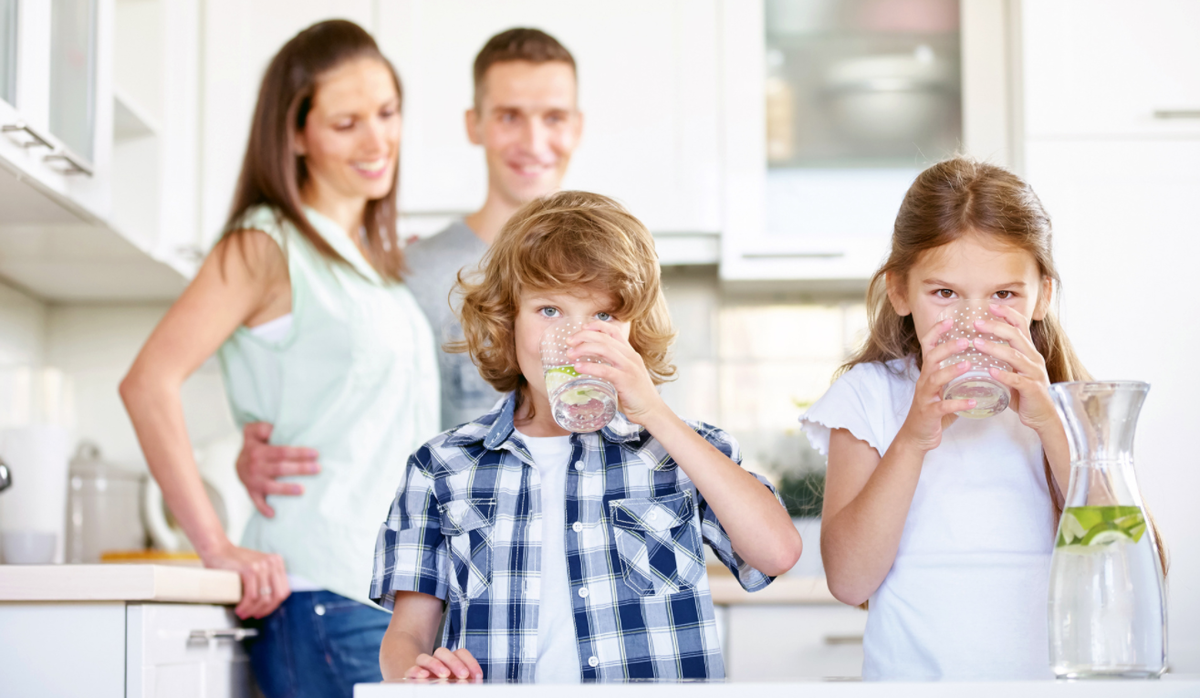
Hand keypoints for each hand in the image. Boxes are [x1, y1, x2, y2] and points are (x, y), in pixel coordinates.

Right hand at [201, 540, 289, 618]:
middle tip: (253, 615)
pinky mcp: (249, 569)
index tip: (263, 611)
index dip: (274, 605)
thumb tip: (269, 603)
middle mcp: (272, 562)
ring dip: (252, 610)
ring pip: (263, 598)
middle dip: (265, 610)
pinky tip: (239, 609)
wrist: (217, 550)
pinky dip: (246, 606)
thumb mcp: (257, 567)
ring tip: (243, 613)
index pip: (283, 590)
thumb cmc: (234, 562)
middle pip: (276, 596)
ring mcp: (261, 565)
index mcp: (277, 562)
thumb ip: (266, 579)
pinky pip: (252, 595)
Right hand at [237, 422, 319, 517]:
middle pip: (280, 468)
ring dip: (286, 489)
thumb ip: (263, 427)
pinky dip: (263, 508)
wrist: (236, 462)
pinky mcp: (251, 491)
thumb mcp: (253, 431)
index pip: (282, 452)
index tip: (316, 454)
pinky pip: (256, 502)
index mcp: (258, 451)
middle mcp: (255, 466)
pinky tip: (273, 514)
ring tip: (303, 490)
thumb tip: (275, 429)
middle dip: (300, 468)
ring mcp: (252, 481)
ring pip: (271, 486)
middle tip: (318, 469)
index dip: (299, 453)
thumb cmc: (253, 444)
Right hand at [405, 647, 482, 680]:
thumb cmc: (449, 687)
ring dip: (435, 664)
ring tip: (444, 674)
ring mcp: (422, 668)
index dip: (470, 662)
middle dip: (454, 662)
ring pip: (424, 658)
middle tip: (463, 675)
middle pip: (442, 652)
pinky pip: (411, 670)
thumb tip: (473, 683)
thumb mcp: (459, 684)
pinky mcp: (411, 676)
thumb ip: (466, 682)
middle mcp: (436, 661)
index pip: (460, 653)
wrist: (425, 690)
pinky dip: (417, 671)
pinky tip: (424, 676)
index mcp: (450, 661)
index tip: (478, 676)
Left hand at [567, 321, 665, 424]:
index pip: (614, 331)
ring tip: (570, 354)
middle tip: (569, 341)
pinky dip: (589, 367)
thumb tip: (591, 365)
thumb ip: (614, 366)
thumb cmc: (637, 395)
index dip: (597, 325)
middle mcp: (630, 357)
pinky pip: (605, 370)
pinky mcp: (626, 381)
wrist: (652, 411)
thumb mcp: (626, 374)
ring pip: (604, 349)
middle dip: (584, 336)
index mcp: (630, 354)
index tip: (582, 327)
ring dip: (584, 348)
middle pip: (605, 338)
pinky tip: (578, 368)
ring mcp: (629, 368)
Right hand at [898, 318, 977, 451]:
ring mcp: (925, 397)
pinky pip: (943, 406)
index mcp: (928, 373)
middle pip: (931, 358)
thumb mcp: (943, 388)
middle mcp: (924, 381)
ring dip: (951, 371)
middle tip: (966, 340)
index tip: (950, 320)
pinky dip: (958, 403)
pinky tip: (973, 402)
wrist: (917, 436)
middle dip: (947, 347)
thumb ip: (956, 376)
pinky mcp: (929, 413)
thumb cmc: (933, 411)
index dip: (936, 332)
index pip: (928, 346)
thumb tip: (981, 363)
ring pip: (934, 379)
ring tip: (968, 365)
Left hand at [972, 304, 1061, 435]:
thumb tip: (978, 345)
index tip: (990, 305)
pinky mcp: (1032, 390)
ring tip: (976, 343)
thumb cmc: (1025, 392)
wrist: (1044, 416)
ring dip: (994, 348)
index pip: (1020, 326)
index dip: (1007, 314)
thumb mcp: (1015, 370)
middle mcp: (1033, 359)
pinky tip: (991, 372)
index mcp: (1028, 352)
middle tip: (976, 322)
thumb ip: (1003, 358)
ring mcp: (1034, 374)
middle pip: (1016, 336)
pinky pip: (1017, 380)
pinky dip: (1004, 375)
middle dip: (996, 327)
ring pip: (1015, 356)